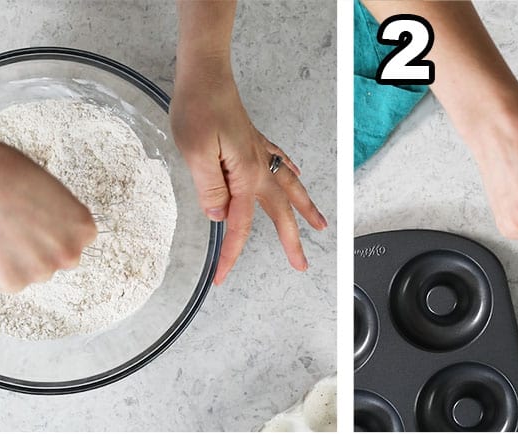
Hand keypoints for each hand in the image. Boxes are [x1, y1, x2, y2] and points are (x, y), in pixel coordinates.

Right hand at [0, 126, 96, 292]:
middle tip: (15, 228)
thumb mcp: (50, 190)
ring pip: (31, 273)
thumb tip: (53, 231)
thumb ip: (60, 218)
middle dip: (39, 250)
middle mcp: (69, 254)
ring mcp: (41, 271)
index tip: (38, 223)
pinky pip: (5, 282)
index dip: (52, 232)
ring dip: (17, 259)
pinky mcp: (12, 282)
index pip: (75, 241)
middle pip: (57, 261)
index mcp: (83, 229)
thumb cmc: (4, 173)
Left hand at [171, 65, 326, 284]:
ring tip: (321, 226)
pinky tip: (298, 175)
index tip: (221, 276)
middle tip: (302, 264)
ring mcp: (259, 153)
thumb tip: (219, 214)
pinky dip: (291, 173)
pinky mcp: (253, 140)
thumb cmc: (198, 107)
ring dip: (306, 210)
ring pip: (289, 189)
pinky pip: (280, 162)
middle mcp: (259, 167)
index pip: (239, 226)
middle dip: (292, 242)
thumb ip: (210, 187)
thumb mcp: (196, 152)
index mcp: (245, 176)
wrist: (205, 72)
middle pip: (280, 213)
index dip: (230, 254)